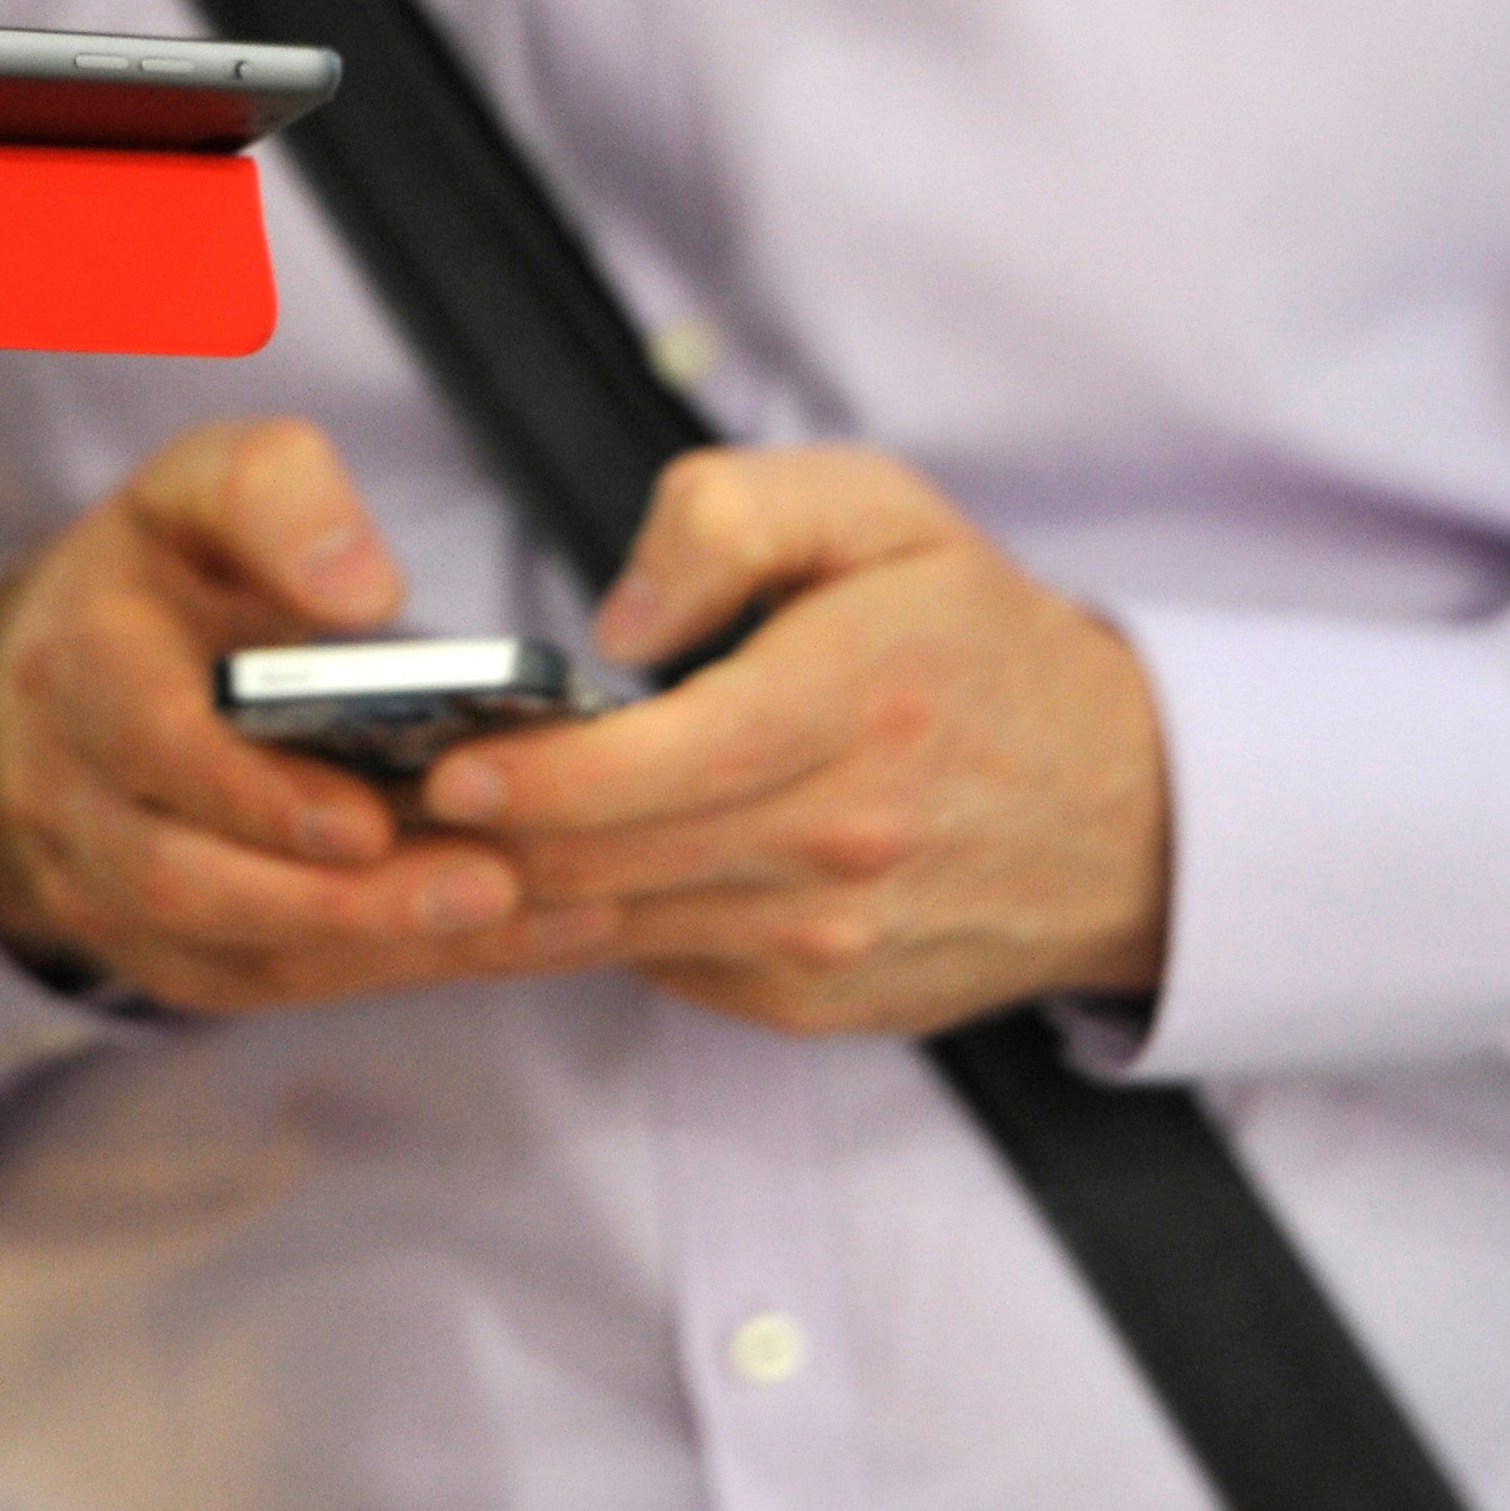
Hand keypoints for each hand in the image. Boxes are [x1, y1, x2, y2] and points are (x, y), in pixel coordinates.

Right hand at [0, 420, 605, 1012]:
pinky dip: (383, 970)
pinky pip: (266, 980)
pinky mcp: (158, 949)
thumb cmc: (166, 569)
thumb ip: (277, 496)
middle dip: (339, 899)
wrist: (72, 670)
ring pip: (233, 948)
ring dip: (377, 945)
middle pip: (188, 879)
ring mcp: (101, 885)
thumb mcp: (203, 484)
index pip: (149, 744)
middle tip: (489, 884)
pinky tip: (497, 940)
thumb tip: (364, 591)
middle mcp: (68, 792)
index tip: (366, 820)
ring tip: (518, 914)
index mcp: (79, 664)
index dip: (254, 795)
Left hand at [418, 446, 1171, 1037]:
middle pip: (612, 859)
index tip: (447, 759)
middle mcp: (842, 838)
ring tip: (414, 840)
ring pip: (617, 926)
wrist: (1131, 812)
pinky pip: (659, 964)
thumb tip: (618, 616)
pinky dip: (579, 926)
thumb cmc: (978, 643)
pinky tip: (520, 877)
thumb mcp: (879, 513)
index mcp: (854, 703)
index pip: (664, 763)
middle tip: (378, 801)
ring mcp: (828, 936)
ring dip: (504, 893)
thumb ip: (731, 517)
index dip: (539, 774)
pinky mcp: (812, 997)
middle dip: (478, 839)